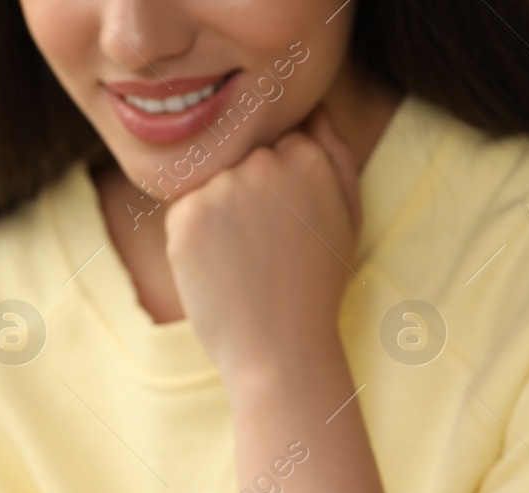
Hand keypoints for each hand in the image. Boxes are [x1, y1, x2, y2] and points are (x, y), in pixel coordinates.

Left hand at [164, 108, 360, 383]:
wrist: (279, 346)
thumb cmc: (315, 284)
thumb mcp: (347, 213)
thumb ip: (334, 155)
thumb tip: (314, 109)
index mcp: (307, 155)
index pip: (277, 145)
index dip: (278, 188)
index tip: (285, 226)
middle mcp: (265, 162)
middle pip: (240, 160)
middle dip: (245, 195)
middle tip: (262, 248)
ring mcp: (223, 186)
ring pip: (208, 183)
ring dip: (216, 214)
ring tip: (242, 260)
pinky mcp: (186, 213)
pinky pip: (182, 209)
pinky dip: (192, 236)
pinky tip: (218, 268)